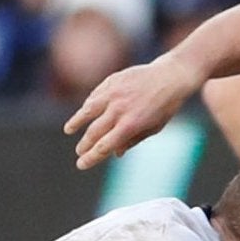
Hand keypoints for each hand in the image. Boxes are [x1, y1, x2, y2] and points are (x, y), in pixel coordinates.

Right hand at [66, 54, 203, 169]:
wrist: (171, 76)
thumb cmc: (165, 106)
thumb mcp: (153, 128)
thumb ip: (132, 140)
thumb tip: (115, 153)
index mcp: (131, 124)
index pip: (105, 146)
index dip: (91, 157)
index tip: (81, 164)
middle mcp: (120, 109)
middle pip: (94, 132)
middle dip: (84, 145)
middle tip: (79, 152)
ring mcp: (114, 93)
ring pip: (88, 110)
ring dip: (76, 122)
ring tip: (68, 130)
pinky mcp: (112, 81)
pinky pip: (95, 95)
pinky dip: (88, 105)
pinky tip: (84, 111)